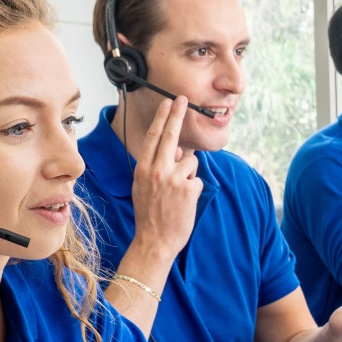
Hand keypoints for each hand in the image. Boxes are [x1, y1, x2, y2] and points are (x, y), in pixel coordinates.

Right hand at [131, 96, 201, 259]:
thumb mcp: (144, 187)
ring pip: (190, 162)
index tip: (168, 103)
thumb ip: (157, 167)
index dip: (162, 118)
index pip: (154, 137)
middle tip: (184, 100)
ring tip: (178, 195)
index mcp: (143, 169)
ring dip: (189, 174)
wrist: (154, 241)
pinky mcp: (189, 189)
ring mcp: (174, 179)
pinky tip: (184, 204)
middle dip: (178, 115)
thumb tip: (177, 150)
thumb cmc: (149, 215)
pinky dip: (194, 190)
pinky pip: (197, 180)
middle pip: (171, 136)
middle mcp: (157, 170)